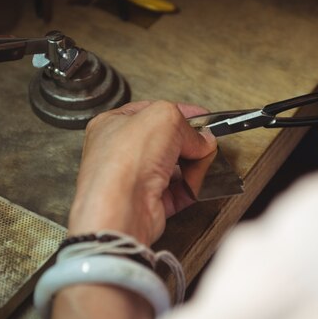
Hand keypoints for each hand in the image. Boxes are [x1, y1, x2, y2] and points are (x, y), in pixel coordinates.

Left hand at [67, 101, 216, 244]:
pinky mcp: (149, 204)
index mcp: (113, 125)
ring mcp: (135, 180)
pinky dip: (191, 188)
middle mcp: (121, 153)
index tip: (201, 117)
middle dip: (188, 142)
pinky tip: (197, 182)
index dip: (179, 112)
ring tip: (202, 162)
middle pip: (165, 142)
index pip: (151, 112)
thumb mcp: (164, 118)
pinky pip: (178, 193)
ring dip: (192, 165)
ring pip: (174, 168)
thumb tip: (201, 139)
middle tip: (204, 142)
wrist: (121, 206)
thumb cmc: (125, 159)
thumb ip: (187, 123)